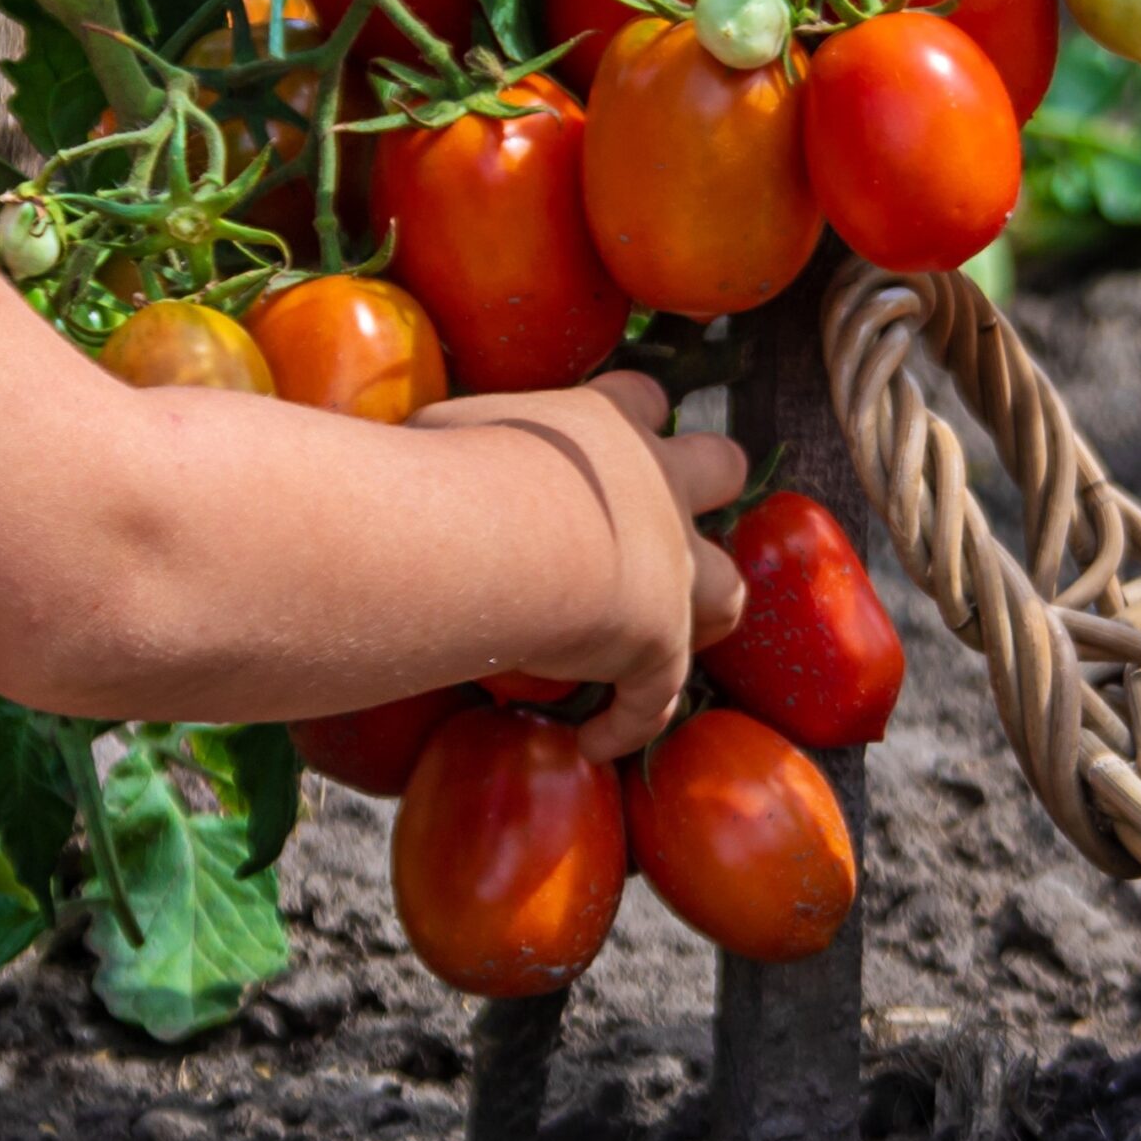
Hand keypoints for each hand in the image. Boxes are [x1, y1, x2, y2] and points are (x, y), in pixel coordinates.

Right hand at [411, 370, 745, 760]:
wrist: (490, 541)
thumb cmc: (452, 470)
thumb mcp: (447, 431)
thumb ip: (459, 442)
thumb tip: (411, 451)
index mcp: (606, 424)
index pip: (641, 400)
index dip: (634, 417)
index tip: (609, 437)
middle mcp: (656, 486)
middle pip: (723, 466)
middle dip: (709, 487)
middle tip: (664, 521)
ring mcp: (672, 567)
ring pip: (729, 588)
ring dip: (705, 612)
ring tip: (668, 640)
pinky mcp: (661, 645)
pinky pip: (656, 698)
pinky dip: (628, 721)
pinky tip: (592, 741)